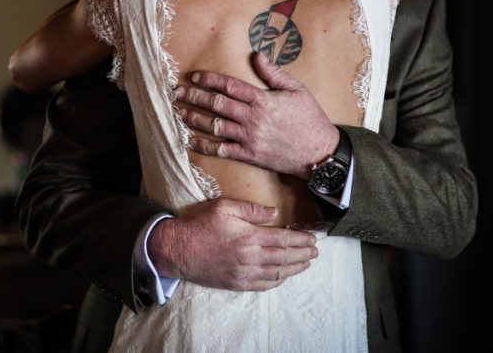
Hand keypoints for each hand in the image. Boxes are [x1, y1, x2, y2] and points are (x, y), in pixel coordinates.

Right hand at [147, 198, 317, 290]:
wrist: (176, 249)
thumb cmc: (199, 225)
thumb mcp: (224, 207)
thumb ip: (251, 209)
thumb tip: (274, 213)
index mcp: (249, 237)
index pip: (283, 239)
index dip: (301, 239)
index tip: (313, 238)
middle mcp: (249, 257)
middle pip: (284, 257)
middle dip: (303, 254)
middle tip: (315, 251)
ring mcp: (243, 273)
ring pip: (277, 273)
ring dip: (294, 269)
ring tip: (306, 263)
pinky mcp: (235, 283)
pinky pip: (263, 285)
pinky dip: (277, 281)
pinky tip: (283, 276)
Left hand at [175, 52, 339, 178]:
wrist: (319, 153)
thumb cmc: (310, 119)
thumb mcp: (297, 90)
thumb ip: (275, 73)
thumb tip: (257, 56)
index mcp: (263, 100)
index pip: (230, 86)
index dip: (209, 80)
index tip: (195, 77)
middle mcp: (252, 118)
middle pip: (217, 104)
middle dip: (194, 97)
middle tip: (177, 92)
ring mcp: (249, 138)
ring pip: (215, 126)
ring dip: (195, 119)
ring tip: (180, 112)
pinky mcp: (250, 155)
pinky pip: (222, 150)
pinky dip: (205, 146)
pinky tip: (191, 141)